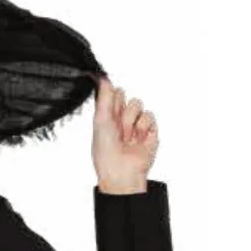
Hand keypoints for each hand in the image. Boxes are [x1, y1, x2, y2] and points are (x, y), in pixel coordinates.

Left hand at [92, 74, 158, 191]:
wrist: (122, 172)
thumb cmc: (106, 152)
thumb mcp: (100, 120)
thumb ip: (103, 97)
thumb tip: (102, 77)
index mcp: (107, 117)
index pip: (113, 94)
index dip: (112, 98)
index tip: (109, 108)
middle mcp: (122, 119)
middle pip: (126, 96)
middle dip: (121, 109)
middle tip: (117, 127)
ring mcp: (136, 125)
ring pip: (137, 104)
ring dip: (131, 120)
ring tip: (127, 137)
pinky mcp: (150, 131)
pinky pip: (149, 115)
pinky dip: (143, 126)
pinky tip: (138, 139)